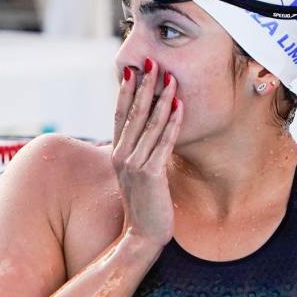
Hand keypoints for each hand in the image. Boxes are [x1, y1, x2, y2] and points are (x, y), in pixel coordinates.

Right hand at [112, 58, 182, 247]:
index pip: (120, 114)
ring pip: (150, 124)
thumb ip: (139, 152)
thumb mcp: (137, 174)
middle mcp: (122, 155)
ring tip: (170, 78)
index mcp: (117, 152)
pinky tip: (180, 106)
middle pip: (134, 113)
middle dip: (145, 85)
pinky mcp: (150, 174)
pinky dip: (172, 122)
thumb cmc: (144, 204)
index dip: (127, 91)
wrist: (141, 235)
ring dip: (162, 98)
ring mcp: (134, 164)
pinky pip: (164, 142)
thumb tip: (149, 133)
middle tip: (152, 61)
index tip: (133, 69)